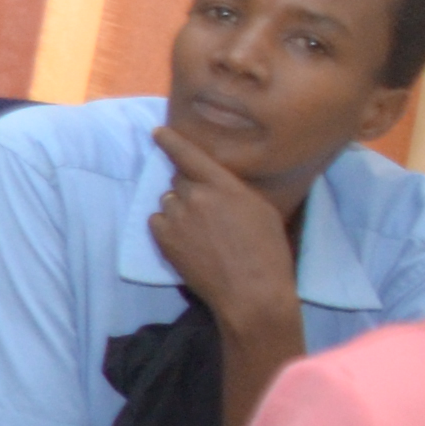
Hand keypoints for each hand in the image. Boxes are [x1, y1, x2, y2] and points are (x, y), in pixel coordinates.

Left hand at [147, 127, 302, 342]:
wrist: (250, 292)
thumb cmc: (267, 253)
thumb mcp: (261, 211)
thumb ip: (233, 191)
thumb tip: (214, 182)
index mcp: (223, 185)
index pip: (189, 155)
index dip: (171, 141)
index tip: (158, 132)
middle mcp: (195, 195)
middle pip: (179, 180)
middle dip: (190, 191)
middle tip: (208, 214)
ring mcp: (176, 216)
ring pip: (168, 201)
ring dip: (179, 210)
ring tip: (201, 233)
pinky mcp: (162, 237)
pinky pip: (157, 221)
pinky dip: (167, 228)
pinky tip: (188, 243)